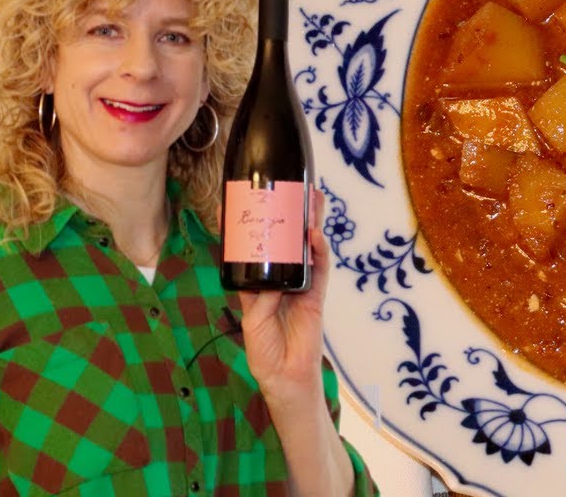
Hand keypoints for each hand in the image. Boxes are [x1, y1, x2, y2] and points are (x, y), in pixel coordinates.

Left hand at [237, 188, 330, 402]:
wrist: (286, 377)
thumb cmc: (265, 351)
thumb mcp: (253, 320)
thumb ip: (260, 298)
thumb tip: (268, 279)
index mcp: (261, 284)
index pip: (258, 249)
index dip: (255, 226)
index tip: (247, 201)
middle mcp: (282, 279)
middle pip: (287, 241)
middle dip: (291, 214)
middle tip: (293, 187)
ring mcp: (301, 285)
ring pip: (306, 248)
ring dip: (309, 223)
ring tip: (311, 199)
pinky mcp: (316, 295)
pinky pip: (319, 269)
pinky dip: (318, 252)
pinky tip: (314, 235)